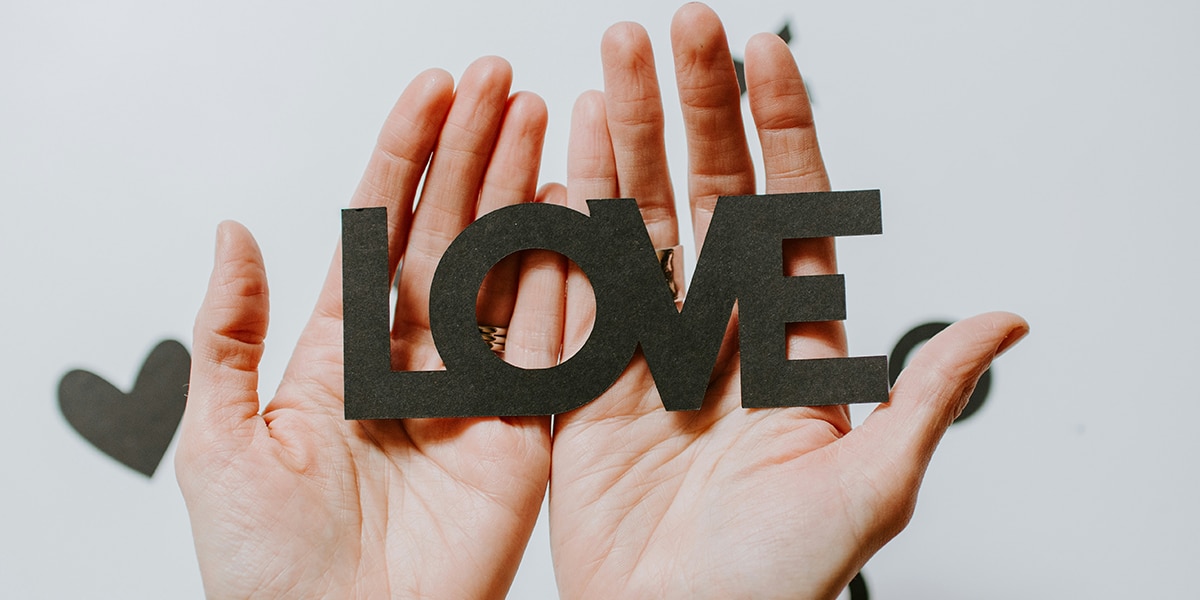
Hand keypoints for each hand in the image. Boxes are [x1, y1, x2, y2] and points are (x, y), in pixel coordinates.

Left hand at [176, 58, 564, 598]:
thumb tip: (233, 233)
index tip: (431, 95)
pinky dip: (564, 278)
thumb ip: (228, 333)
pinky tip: (571, 213)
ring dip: (523, 194)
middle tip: (500, 82)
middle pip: (450, 234)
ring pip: (504, 272)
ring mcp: (475, 394)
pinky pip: (550, 344)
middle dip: (474, 154)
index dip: (404, 158)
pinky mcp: (523, 435)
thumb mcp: (218, 440)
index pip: (378, 231)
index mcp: (341, 356)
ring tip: (541, 120)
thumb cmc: (263, 569)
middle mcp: (415, 364)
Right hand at [549, 5, 1028, 598]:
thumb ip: (921, 396)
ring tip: (610, 61)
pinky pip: (571, 284)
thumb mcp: (869, 490)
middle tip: (680, 29)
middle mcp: (719, 333)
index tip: (769, 53)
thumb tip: (1004, 319)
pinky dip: (564, 218)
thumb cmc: (776, 584)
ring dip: (623, 140)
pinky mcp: (584, 380)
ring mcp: (647, 349)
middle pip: (708, 195)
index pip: (791, 211)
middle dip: (694, 110)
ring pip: (637, 221)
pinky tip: (560, 156)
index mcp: (793, 347)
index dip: (782, 130)